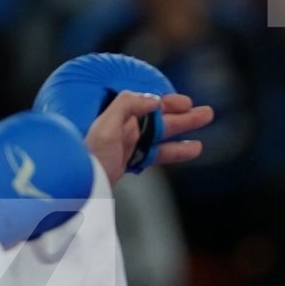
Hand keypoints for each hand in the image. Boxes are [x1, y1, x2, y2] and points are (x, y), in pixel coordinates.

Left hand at [86, 91, 212, 185]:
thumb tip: (153, 100)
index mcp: (120, 116)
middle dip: (184, 116)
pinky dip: (175, 151)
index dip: (170, 103)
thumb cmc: (88, 157)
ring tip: (203, 131)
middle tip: (206, 114)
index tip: (187, 103)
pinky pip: (157, 154)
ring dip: (184, 133)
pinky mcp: (129, 162)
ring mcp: (128, 146)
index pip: (150, 104)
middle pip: (160, 120)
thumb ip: (127, 105)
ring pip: (162, 136)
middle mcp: (125, 128)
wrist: (78, 185)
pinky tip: (190, 149)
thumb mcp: (105, 126)